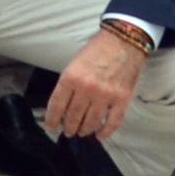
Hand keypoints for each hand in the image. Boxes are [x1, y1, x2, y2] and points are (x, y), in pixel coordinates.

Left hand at [41, 26, 148, 142]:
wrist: (123, 40)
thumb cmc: (97, 49)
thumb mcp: (74, 62)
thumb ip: (69, 83)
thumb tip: (63, 103)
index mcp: (71, 77)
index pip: (57, 105)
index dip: (52, 119)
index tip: (51, 126)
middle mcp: (86, 88)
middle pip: (73, 115)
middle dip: (68, 126)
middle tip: (67, 131)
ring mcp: (105, 95)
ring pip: (91, 121)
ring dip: (85, 130)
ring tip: (81, 133)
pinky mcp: (122, 99)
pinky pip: (113, 121)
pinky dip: (106, 131)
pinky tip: (100, 135)